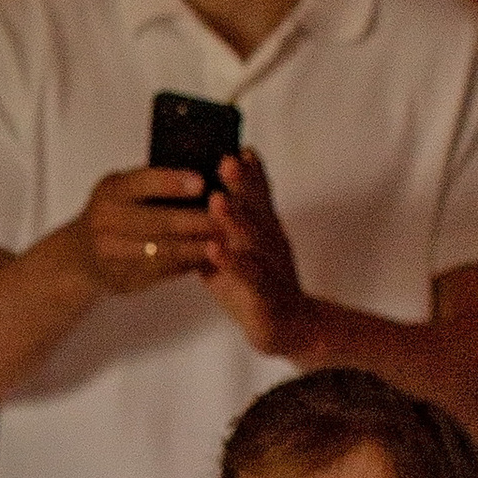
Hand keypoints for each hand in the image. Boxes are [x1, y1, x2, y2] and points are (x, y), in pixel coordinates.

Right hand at [70, 166, 220, 300]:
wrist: (78, 256)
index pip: (142, 182)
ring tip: (226, 240)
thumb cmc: (117, 213)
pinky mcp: (121, 278)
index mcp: (111, 190)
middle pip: (157, 221)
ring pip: (162, 250)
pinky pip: (161, 271)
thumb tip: (210, 170)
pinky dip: (188, 264)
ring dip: (197, 246)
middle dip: (196, 220)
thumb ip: (156, 182)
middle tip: (228, 218)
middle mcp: (104, 220)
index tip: (202, 181)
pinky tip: (209, 258)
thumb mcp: (124, 190)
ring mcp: (110, 252)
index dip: (172, 182)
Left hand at [203, 151, 313, 356]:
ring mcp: (270, 267)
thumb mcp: (237, 253)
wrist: (290, 329)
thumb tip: (188, 206)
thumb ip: (219, 230)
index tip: (240, 147)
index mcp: (265, 231)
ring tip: (216, 199)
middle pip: (257, 209)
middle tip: (227, 160)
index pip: (260, 196)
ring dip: (235, 219)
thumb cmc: (256, 288)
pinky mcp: (264, 294)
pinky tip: (213, 249)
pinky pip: (247, 276)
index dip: (252, 173)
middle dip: (243, 185)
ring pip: (253, 240)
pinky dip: (230, 261)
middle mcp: (271, 243)